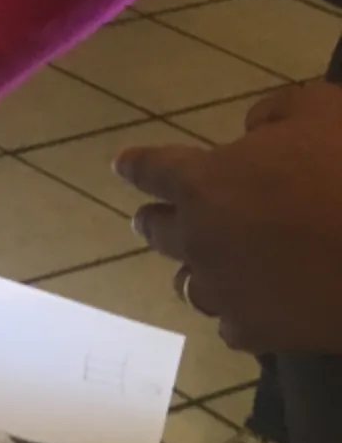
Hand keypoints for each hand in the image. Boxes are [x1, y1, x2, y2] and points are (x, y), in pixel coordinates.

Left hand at [115, 81, 341, 354]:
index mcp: (204, 183)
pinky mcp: (256, 332)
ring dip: (196, 268)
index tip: (122, 166)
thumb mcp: (321, 110)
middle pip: (157, 232)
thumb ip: (276, 114)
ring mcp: (223, 292)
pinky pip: (233, 323)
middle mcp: (198, 241)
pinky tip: (255, 308)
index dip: (137, 166)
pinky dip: (240, 311)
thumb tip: (253, 130)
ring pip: (189, 284)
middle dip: (155, 220)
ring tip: (207, 265)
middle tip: (151, 218)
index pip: (153, 170)